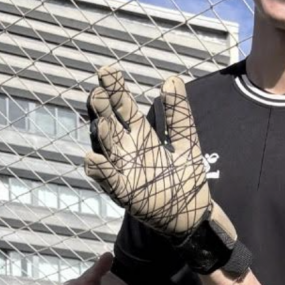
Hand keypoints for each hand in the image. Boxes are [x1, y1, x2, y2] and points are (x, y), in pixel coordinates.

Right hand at [83, 66, 213, 237]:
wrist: (190, 213)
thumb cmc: (184, 177)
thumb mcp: (185, 142)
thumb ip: (178, 114)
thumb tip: (171, 79)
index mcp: (141, 135)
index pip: (124, 108)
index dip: (115, 90)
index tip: (106, 71)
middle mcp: (126, 150)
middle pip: (109, 124)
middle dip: (103, 109)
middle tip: (98, 92)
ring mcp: (122, 170)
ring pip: (107, 149)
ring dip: (104, 136)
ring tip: (103, 121)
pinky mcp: (125, 193)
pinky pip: (109, 180)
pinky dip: (101, 171)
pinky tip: (93, 158)